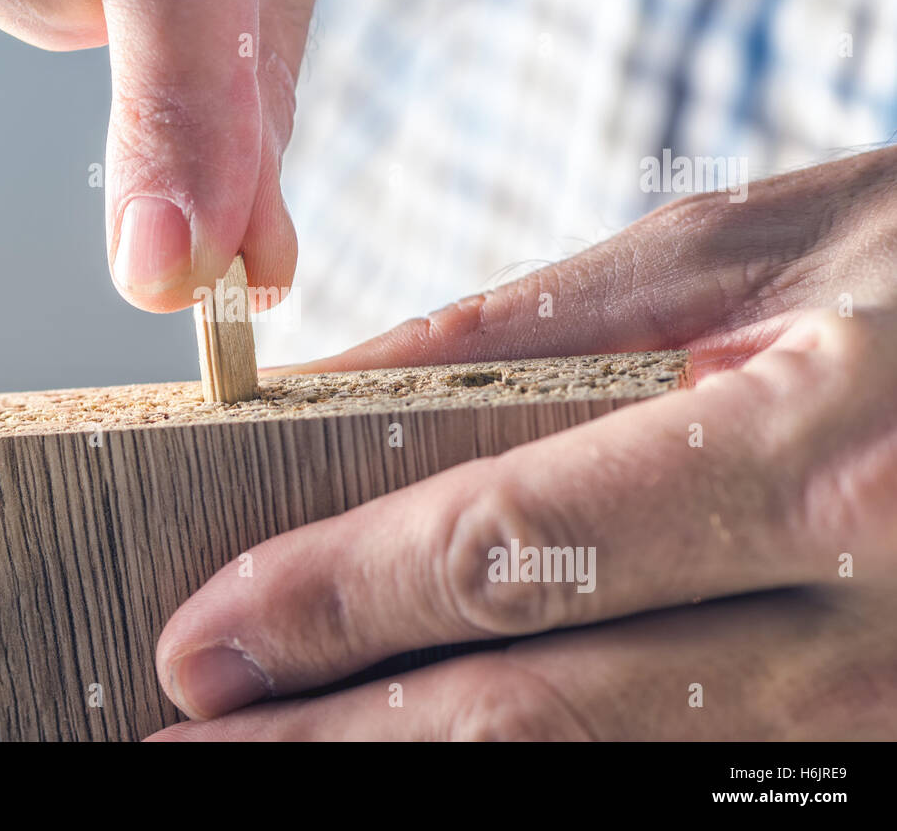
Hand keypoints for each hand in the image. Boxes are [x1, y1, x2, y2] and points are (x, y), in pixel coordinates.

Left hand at [149, 146, 896, 738]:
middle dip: (341, 739)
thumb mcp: (751, 253)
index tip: (206, 639)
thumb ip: (536, 334)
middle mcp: (863, 625)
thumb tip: (342, 392)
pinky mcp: (880, 750)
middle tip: (201, 736)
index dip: (336, 606)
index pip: (507, 553)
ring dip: (423, 774)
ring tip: (295, 760)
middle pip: (537, 715)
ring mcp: (883, 719)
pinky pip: (691, 788)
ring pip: (604, 779)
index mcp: (813, 454)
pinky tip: (458, 754)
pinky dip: (553, 781)